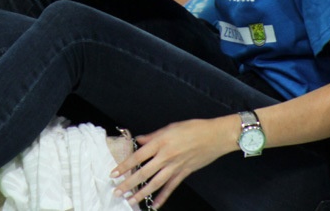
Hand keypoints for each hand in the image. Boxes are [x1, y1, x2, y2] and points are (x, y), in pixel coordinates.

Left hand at [111, 119, 230, 207]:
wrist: (215, 136)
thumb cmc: (193, 128)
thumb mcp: (170, 127)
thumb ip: (153, 136)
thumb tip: (139, 140)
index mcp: (161, 142)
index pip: (138, 156)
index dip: (124, 166)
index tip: (113, 173)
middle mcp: (166, 156)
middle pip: (144, 172)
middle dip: (128, 183)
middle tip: (116, 191)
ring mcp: (176, 166)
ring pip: (155, 183)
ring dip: (141, 192)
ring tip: (130, 199)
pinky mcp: (184, 173)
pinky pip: (171, 187)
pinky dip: (163, 197)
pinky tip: (155, 205)